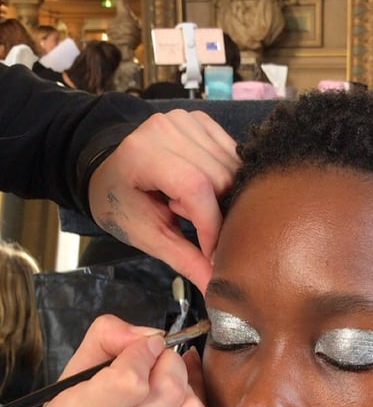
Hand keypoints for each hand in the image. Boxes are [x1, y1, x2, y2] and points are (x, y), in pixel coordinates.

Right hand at [0, 314, 207, 406]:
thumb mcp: (65, 382)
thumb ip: (103, 342)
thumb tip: (145, 334)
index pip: (130, 380)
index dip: (145, 351)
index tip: (144, 345)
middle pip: (168, 391)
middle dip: (169, 362)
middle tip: (157, 359)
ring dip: (186, 385)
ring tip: (166, 379)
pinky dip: (191, 404)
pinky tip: (175, 397)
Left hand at [88, 109, 239, 291]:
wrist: (108, 171)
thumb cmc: (122, 204)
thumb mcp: (147, 236)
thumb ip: (183, 259)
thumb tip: (214, 287)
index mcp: (143, 154)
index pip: (196, 187)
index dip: (211, 225)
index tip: (212, 253)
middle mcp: (166, 128)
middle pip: (221, 178)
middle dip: (217, 212)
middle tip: (192, 225)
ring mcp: (185, 119)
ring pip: (232, 167)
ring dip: (222, 196)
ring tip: (190, 205)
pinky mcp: (200, 119)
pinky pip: (232, 154)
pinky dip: (226, 178)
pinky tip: (201, 188)